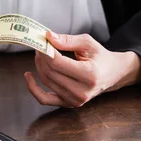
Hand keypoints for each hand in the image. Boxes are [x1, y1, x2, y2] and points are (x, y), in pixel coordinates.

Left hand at [25, 32, 140, 107]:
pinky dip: (33, 88)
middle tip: (40, 45)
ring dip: (39, 65)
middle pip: (50, 72)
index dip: (45, 50)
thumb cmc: (100, 56)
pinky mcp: (68, 104)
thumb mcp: (88, 43)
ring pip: (46, 81)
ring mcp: (75, 100)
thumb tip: (48, 37)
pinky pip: (44, 99)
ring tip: (41, 54)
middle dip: (41, 56)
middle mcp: (82, 91)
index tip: (41, 40)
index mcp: (89, 75)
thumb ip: (67, 40)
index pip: (57, 63)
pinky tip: (28, 76)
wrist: (112, 74)